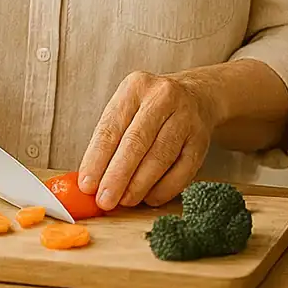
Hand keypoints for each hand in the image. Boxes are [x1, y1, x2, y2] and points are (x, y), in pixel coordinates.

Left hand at [76, 71, 217, 210]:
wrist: (196, 97)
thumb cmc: (150, 110)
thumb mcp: (126, 110)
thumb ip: (109, 142)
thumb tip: (91, 182)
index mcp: (135, 87)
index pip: (111, 127)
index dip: (97, 159)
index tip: (87, 185)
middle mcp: (163, 97)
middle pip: (136, 142)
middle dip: (117, 176)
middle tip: (104, 199)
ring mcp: (186, 117)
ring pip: (160, 157)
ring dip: (139, 185)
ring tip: (124, 201)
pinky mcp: (201, 139)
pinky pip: (182, 171)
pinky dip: (163, 189)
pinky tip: (149, 197)